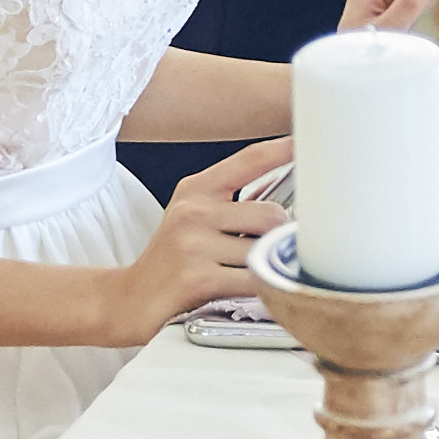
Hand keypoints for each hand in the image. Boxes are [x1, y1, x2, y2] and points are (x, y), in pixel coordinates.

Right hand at [105, 150, 291, 343]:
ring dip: (267, 269)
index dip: (283, 148)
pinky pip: (254, 281)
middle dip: (278, 239)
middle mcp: (193, 211)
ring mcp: (193, 243)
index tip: (309, 139)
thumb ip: (233, 207)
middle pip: (271, 215)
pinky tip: (247, 293)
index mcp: (196, 190)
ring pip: (264, 250)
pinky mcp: (198, 277)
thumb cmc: (173, 261)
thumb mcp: (194, 219)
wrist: (129, 299)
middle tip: (265, 256)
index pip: (249, 160)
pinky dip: (262, 292)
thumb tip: (288, 212)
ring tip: (247, 277)